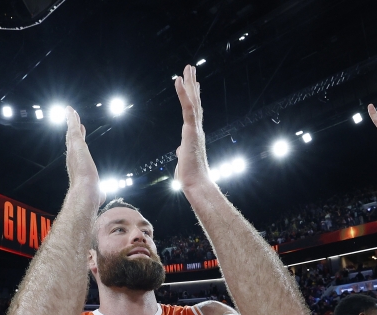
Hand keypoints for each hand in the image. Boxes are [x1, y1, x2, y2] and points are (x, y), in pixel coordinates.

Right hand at [63, 107, 103, 206]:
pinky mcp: (75, 142)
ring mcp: (73, 149)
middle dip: (72, 130)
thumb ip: (99, 192)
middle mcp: (72, 156)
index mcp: (77, 166)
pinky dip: (71, 117)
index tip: (79, 137)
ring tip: (71, 112)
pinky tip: (70, 109)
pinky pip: (72, 126)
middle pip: (72, 139)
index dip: (77, 143)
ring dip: (72, 121)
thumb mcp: (97, 191)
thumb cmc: (90, 194)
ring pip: (71, 131)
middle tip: (73, 120)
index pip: (76, 152)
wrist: (86, 191)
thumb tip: (102, 196)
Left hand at [173, 65, 210, 190]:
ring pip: (193, 101)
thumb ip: (182, 153)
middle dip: (193, 85)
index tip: (194, 85)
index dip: (194, 98)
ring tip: (187, 68)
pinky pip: (187, 108)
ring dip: (190, 83)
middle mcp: (197, 129)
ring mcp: (195, 129)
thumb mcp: (183, 161)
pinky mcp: (191, 130)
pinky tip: (178, 81)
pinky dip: (183, 93)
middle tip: (191, 69)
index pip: (194, 112)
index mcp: (194, 135)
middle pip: (195, 102)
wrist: (197, 184)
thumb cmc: (191, 177)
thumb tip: (179, 150)